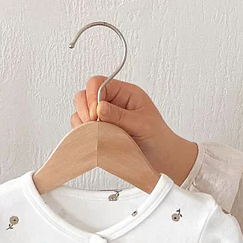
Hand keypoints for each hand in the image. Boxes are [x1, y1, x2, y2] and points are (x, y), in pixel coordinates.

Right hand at [72, 76, 198, 185]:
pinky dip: (82, 133)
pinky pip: (82, 128)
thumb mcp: (142, 123)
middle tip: (91, 124)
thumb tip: (99, 107)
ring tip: (92, 133)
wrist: (162, 159)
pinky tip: (90, 138)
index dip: (92, 96)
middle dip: (84, 108)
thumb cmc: (157, 138)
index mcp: (125, 94)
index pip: (98, 84)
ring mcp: (104, 118)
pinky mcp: (99, 132)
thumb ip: (120, 116)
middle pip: (85, 95)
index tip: (94, 114)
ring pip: (80, 111)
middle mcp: (112, 103)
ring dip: (82, 122)